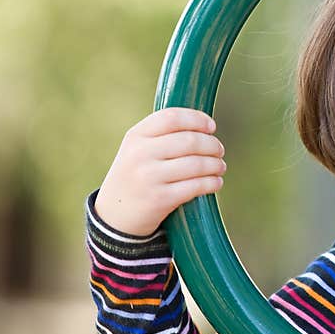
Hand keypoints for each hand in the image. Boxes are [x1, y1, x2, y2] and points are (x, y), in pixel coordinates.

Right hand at [94, 107, 226, 236]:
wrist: (115, 216)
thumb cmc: (135, 176)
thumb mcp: (137, 150)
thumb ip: (163, 135)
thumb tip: (204, 125)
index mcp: (136, 136)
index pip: (172, 117)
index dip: (197, 119)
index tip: (211, 127)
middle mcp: (140, 154)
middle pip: (190, 140)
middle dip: (212, 145)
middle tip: (219, 150)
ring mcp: (149, 177)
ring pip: (197, 164)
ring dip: (216, 164)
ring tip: (220, 166)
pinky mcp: (160, 199)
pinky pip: (196, 186)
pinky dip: (212, 183)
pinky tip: (216, 182)